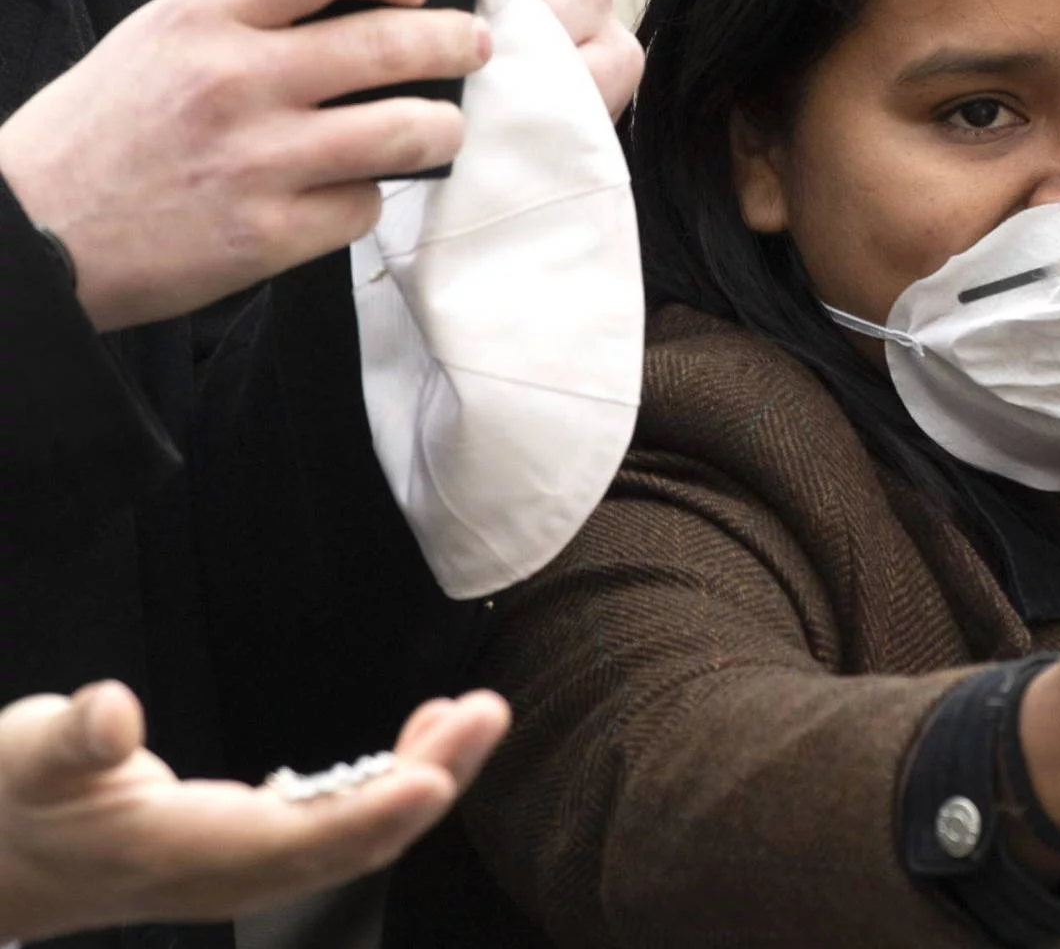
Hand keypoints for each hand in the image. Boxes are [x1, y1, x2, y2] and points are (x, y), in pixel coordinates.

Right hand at [0, 0, 490, 331]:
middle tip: (472, 46)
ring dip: (441, 126)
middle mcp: (235, 80)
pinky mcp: (269, 234)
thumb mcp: (159, 39)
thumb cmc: (101, 132)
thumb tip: (361, 2)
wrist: (28, 234)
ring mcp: (257, 160)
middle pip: (395, 41)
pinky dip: (368, 199)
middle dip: (457, 41)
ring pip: (409, 128)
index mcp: (202, 17)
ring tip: (438, 125)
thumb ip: (251, 16)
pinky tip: (348, 192)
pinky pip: (365, 206)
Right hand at [0, 681, 507, 943]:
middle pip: (351, 841)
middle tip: (486, 713)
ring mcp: (243, 868)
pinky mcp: (249, 851)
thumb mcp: (26, 759)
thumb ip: (74, 740)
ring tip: (474, 716)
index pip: (298, 841)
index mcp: (183, 853)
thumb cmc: (10, 805)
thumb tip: (114, 711)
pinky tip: (423, 739)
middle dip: (430, 781)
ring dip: (424, 779)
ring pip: (355, 835)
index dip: (372, 812)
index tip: (435, 774)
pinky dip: (388, 783)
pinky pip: (338, 825)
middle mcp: (228, 873)